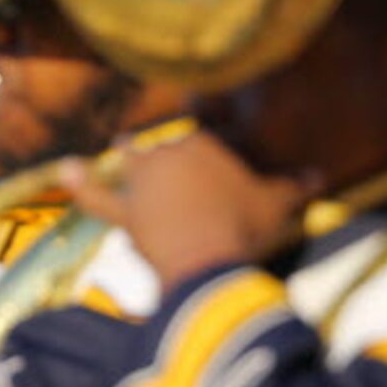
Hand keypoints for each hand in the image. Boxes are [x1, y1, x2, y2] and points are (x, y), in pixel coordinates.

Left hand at [64, 131, 312, 289]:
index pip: (195, 126)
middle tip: (175, 160)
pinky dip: (79, 183)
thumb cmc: (245, 226)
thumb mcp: (277, 205)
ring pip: (130, 159)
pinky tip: (65, 168)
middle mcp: (167, 153)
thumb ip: (296, 187)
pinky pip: (97, 196)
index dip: (198, 137)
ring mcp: (141, 183)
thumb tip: (321, 177)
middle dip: (164, 147)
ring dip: (129, 156)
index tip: (202, 147)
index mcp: (202, 142)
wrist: (209, 260)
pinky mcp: (125, 214)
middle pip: (161, 141)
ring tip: (127, 150)